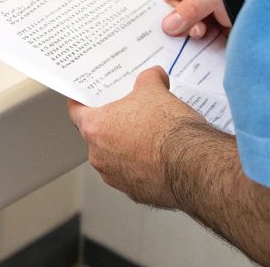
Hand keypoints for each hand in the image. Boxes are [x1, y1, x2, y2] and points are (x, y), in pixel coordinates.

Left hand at [67, 67, 202, 207]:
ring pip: (115, 157)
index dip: (83, 101)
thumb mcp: (155, 90)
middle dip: (113, 123)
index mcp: (96, 128)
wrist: (193, 165)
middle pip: (97, 135)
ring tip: (150, 134)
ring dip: (127, 147)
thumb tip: (154, 76)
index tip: (88, 98)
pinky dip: (142, 166)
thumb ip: (149, 79)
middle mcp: (99, 156)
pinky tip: (160, 155)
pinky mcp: (135, 192)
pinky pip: (132, 175)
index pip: (76, 111)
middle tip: (131, 112)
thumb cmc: (168, 131)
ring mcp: (116, 177)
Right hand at [161, 0, 230, 40]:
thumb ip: (193, 7)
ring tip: (206, 36)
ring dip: (195, 33)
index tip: (178, 15)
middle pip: (180, 5)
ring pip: (192, 23)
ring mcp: (216, 9)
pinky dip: (206, 43)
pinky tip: (211, 45)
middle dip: (183, 20)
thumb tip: (169, 23)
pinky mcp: (225, 28)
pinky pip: (207, 37)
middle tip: (192, 30)